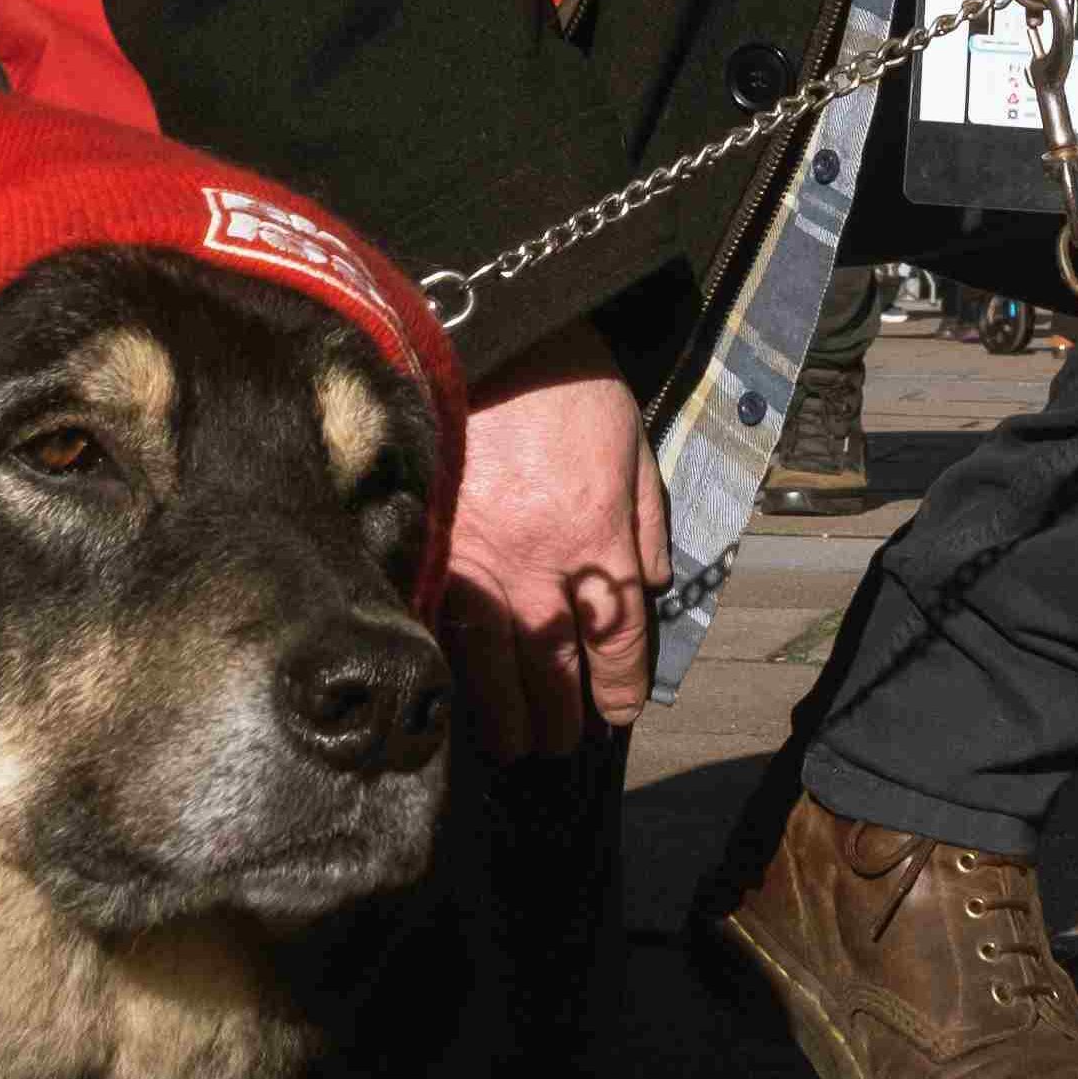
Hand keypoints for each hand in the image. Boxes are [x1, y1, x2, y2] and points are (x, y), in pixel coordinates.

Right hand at [434, 347, 663, 755]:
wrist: (478, 334)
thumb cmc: (564, 379)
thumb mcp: (632, 437)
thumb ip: (647, 517)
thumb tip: (653, 583)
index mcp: (597, 536)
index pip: (616, 635)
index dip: (619, 684)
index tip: (618, 713)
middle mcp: (538, 564)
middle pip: (554, 665)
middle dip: (562, 715)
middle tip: (562, 744)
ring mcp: (474, 563)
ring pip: (491, 665)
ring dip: (505, 715)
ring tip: (514, 743)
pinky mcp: (423, 550)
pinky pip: (438, 628)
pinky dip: (448, 670)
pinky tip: (452, 694)